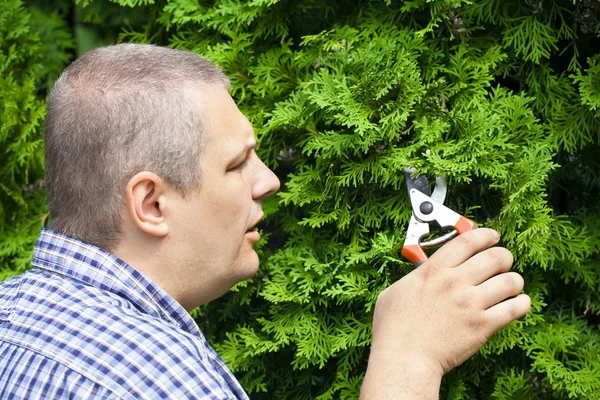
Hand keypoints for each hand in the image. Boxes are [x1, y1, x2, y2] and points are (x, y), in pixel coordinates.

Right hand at [360, 228, 530, 398]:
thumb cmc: (393, 330)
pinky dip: (522, 304)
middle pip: (496, 257)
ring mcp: (471, 303)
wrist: (404, 360)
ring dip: (515, 281)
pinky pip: (515, 308)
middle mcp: (455, 282)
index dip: (486, 235)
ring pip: (510, 281)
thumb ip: (412, 279)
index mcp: (434, 271)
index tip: (493, 237)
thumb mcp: (394, 292)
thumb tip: (420, 275)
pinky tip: (518, 305)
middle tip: (503, 263)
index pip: (468, 241)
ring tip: (511, 286)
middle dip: (504, 257)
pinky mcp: (483, 326)